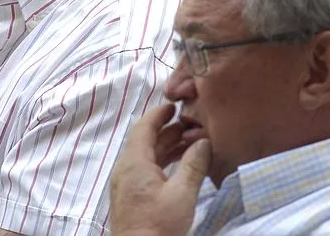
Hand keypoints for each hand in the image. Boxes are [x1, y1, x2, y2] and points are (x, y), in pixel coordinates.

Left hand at [110, 104, 210, 235]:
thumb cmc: (158, 226)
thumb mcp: (182, 194)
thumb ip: (193, 165)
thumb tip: (204, 142)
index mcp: (133, 162)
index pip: (143, 127)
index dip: (158, 114)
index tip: (173, 106)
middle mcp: (125, 169)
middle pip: (145, 141)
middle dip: (167, 131)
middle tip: (190, 125)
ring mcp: (125, 183)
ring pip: (145, 156)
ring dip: (166, 147)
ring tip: (190, 143)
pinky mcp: (129, 195)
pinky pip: (144, 169)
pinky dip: (161, 162)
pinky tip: (178, 166)